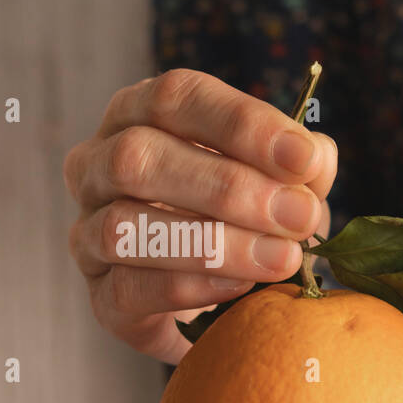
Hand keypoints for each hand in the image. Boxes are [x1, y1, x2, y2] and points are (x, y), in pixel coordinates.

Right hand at [63, 69, 336, 362]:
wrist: (221, 304)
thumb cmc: (249, 223)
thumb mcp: (282, 184)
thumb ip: (300, 167)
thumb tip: (315, 157)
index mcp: (140, 117)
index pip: (176, 98)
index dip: (243, 125)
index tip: (304, 159)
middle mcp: (98, 165)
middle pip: (140, 157)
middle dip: (230, 188)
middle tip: (299, 216)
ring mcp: (87, 232)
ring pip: (124, 226)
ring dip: (213, 244)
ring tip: (281, 258)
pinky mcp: (99, 295)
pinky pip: (128, 289)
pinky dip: (191, 287)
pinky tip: (241, 289)